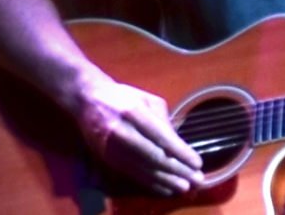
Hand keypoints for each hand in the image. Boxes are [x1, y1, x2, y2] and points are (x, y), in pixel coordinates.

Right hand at [76, 79, 204, 195]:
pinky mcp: (107, 159)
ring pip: (143, 169)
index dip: (180, 152)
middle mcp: (122, 131)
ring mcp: (112, 147)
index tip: (197, 163)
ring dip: (166, 181)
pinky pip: (132, 174)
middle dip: (177, 171)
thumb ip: (163, 119)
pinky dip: (150, 183)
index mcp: (135, 112)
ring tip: (184, 188)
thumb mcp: (147, 99)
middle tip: (196, 180)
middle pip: (153, 156)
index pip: (161, 136)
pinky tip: (164, 188)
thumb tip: (178, 142)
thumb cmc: (123, 97)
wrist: (87, 99)